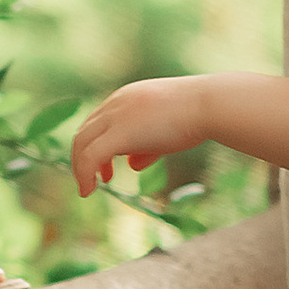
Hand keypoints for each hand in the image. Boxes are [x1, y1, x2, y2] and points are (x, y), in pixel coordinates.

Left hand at [71, 77, 210, 198]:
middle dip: (83, 157)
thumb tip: (132, 164)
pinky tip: (88, 190)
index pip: (98, 121)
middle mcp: (116, 103)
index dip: (95, 144)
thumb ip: (146, 146)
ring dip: (80, 168)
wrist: (209, 105)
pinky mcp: (119, 133)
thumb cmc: (197, 116)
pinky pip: (90, 157)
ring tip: (87, 188)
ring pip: (82, 144)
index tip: (104, 166)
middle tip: (93, 179)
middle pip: (84, 132)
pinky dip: (84, 174)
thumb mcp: (165, 131)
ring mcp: (116, 116)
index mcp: (126, 97)